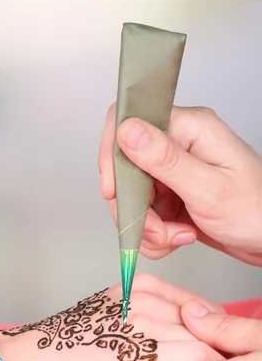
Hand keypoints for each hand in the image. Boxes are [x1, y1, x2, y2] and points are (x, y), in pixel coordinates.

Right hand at [0, 274, 222, 360]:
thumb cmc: (62, 352)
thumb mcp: (109, 325)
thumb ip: (148, 324)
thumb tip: (189, 345)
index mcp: (139, 286)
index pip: (202, 309)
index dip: (211, 338)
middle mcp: (146, 295)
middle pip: (210, 325)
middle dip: (216, 354)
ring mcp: (146, 320)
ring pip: (208, 344)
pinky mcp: (143, 350)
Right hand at [99, 104, 261, 265]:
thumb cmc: (257, 211)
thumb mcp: (209, 188)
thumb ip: (165, 159)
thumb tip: (126, 129)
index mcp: (189, 128)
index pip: (127, 122)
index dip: (112, 157)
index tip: (114, 191)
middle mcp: (178, 145)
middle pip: (124, 169)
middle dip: (134, 207)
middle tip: (157, 230)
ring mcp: (173, 172)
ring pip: (132, 197)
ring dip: (146, 226)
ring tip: (175, 237)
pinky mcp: (172, 195)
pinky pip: (145, 214)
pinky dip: (154, 234)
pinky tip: (178, 238)